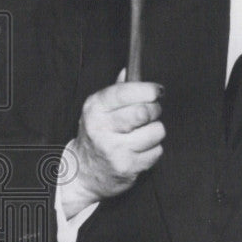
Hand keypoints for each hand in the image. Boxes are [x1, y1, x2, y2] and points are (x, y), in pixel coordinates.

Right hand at [61, 70, 164, 217]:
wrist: (84, 173)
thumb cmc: (98, 135)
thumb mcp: (100, 110)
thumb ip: (117, 91)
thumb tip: (130, 68)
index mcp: (95, 108)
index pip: (124, 92)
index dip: (146, 89)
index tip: (157, 91)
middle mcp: (102, 128)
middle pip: (144, 111)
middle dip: (154, 110)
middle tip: (150, 114)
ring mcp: (114, 149)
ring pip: (155, 131)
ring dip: (155, 132)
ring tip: (141, 135)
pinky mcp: (127, 167)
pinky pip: (157, 151)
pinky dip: (153, 150)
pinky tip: (139, 151)